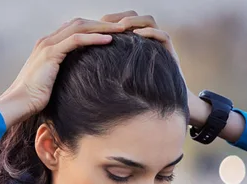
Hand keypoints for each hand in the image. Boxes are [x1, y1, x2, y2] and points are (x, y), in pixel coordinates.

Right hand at [0, 18, 124, 127]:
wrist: (17, 104)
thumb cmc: (32, 100)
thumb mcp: (52, 85)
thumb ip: (63, 77)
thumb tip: (79, 84)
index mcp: (47, 46)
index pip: (74, 29)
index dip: (94, 28)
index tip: (113, 33)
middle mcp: (47, 41)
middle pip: (80, 23)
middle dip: (102, 22)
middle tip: (123, 26)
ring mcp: (48, 45)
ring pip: (80, 27)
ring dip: (103, 26)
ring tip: (122, 29)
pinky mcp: (50, 54)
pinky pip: (76, 40)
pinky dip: (94, 37)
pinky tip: (109, 39)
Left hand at [103, 12, 210, 127]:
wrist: (161, 105)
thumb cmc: (134, 92)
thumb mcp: (116, 76)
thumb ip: (104, 65)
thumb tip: (78, 62)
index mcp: (133, 42)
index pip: (121, 21)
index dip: (108, 21)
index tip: (93, 27)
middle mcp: (147, 39)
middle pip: (134, 16)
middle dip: (118, 17)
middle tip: (103, 23)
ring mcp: (158, 45)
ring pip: (149, 21)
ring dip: (133, 22)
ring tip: (119, 28)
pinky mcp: (169, 53)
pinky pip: (162, 36)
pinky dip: (150, 34)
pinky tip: (137, 37)